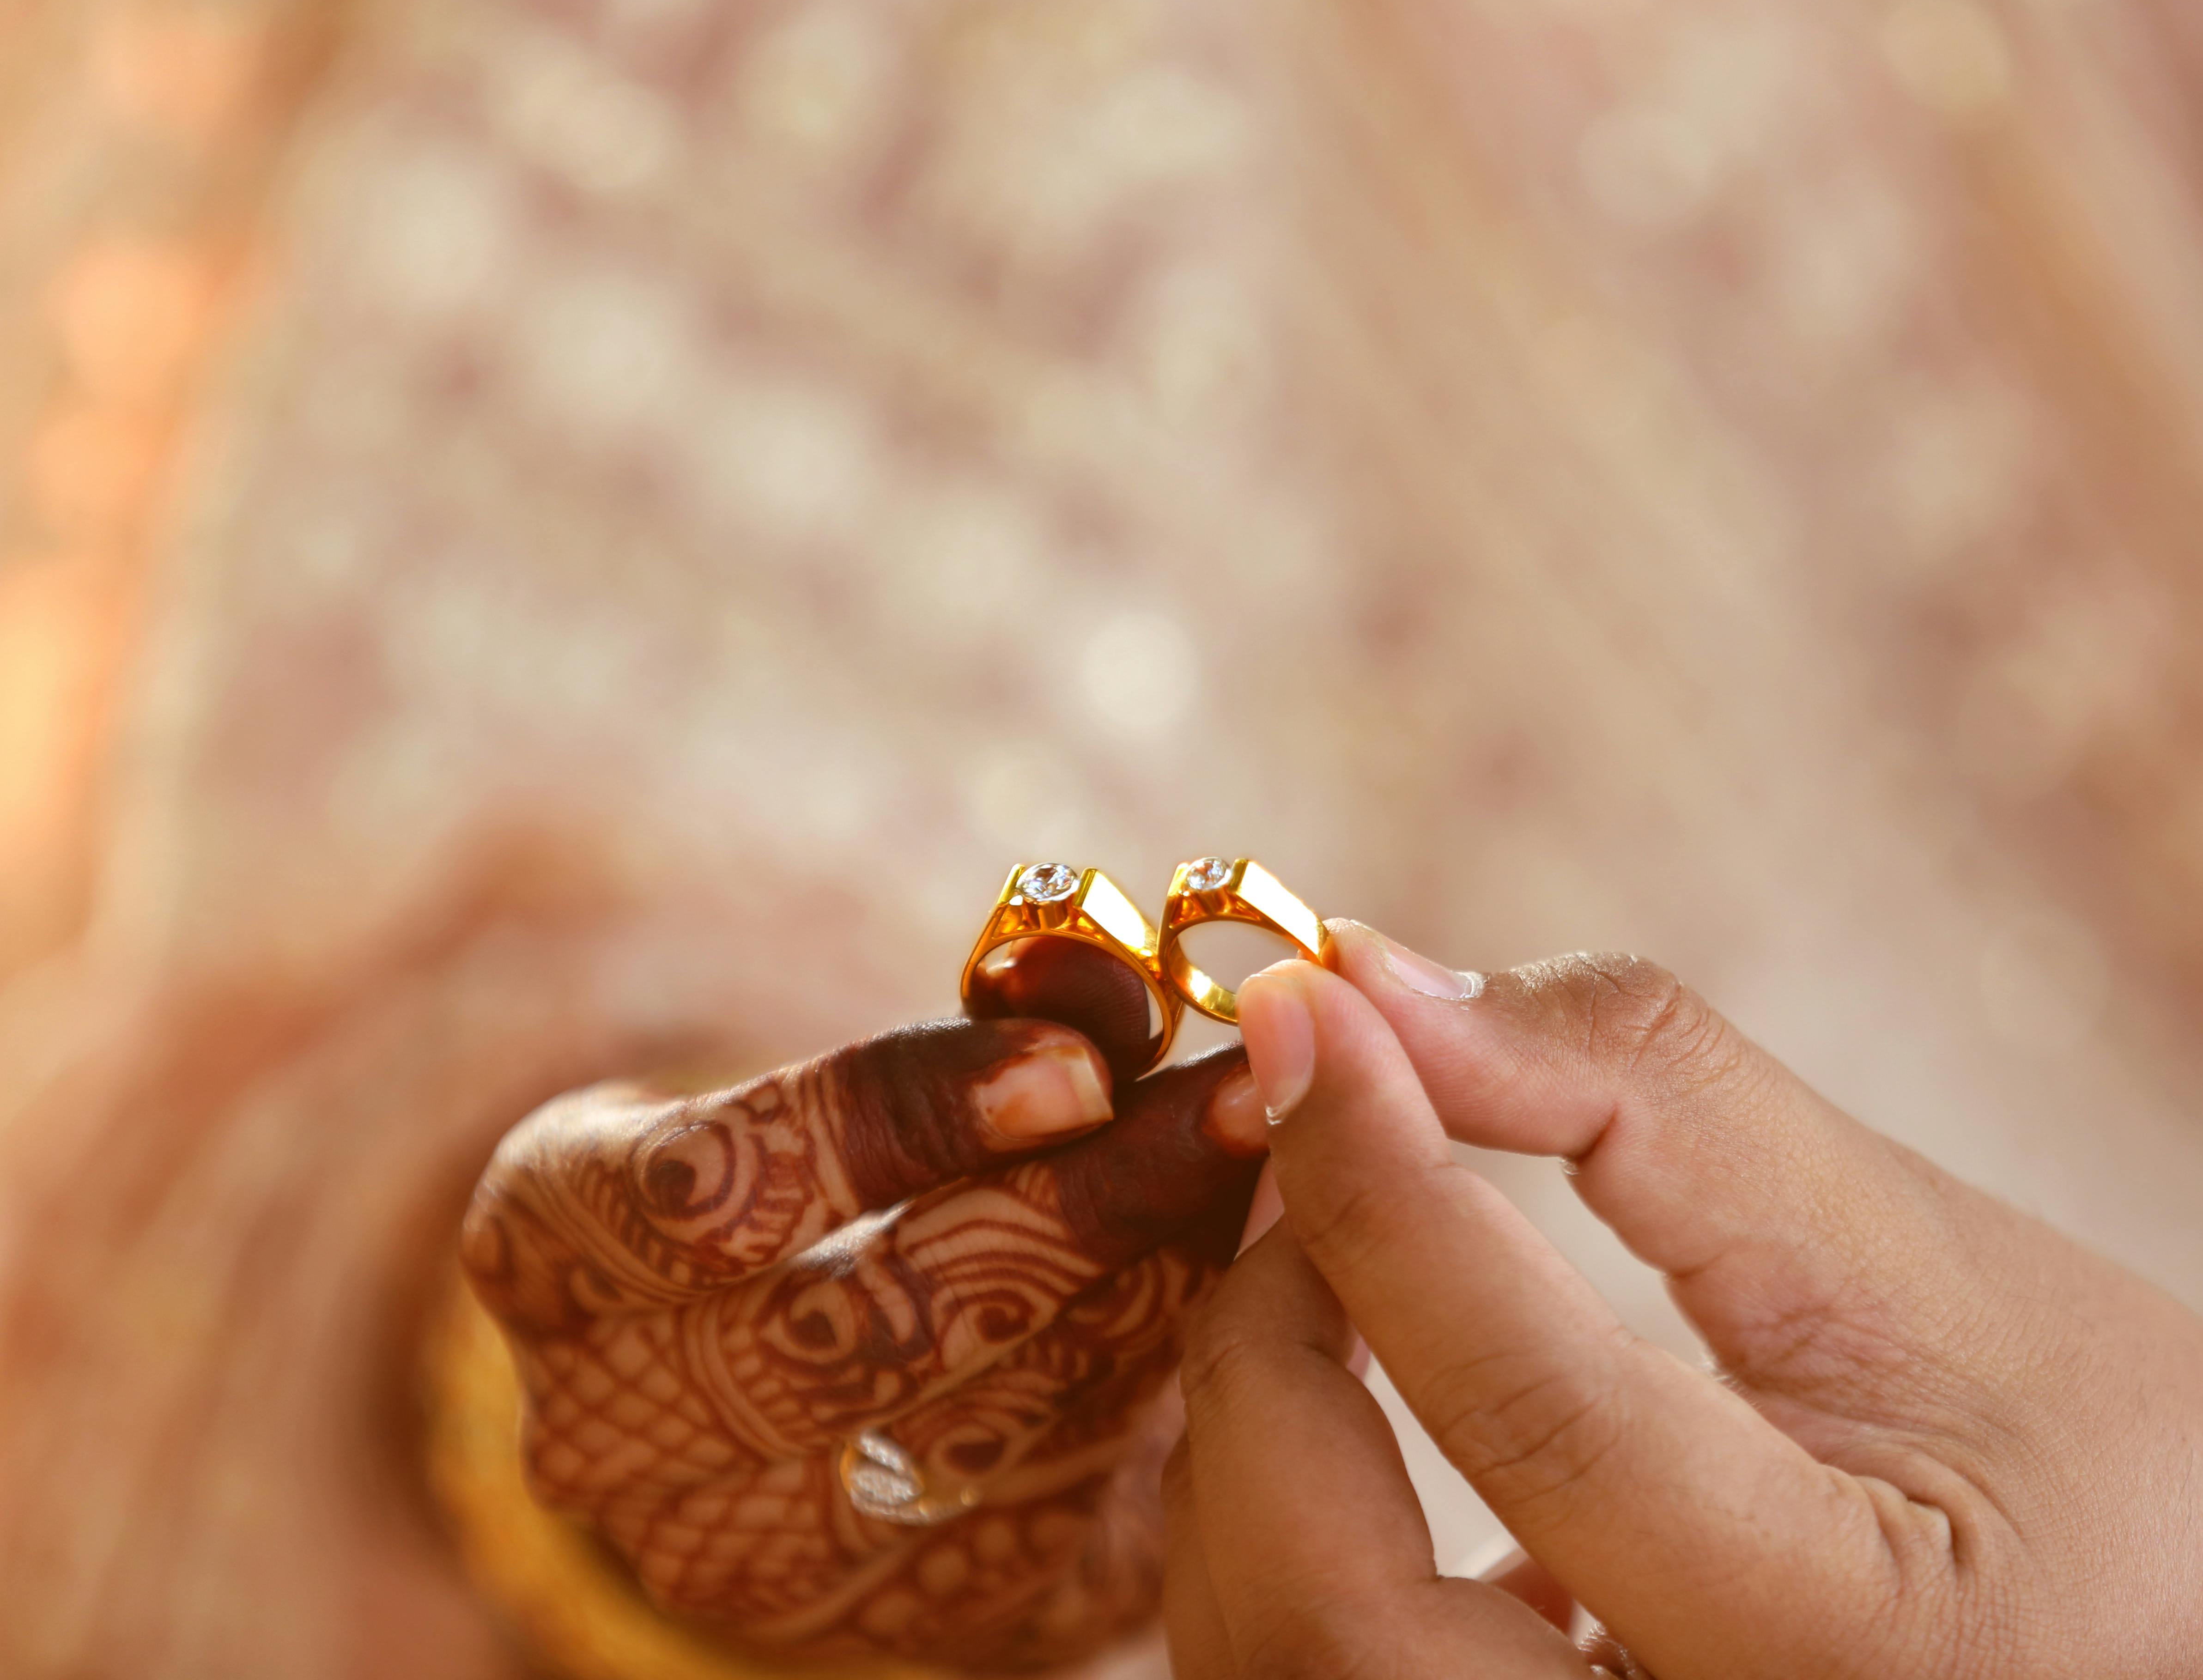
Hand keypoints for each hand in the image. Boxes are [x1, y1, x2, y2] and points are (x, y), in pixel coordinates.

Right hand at [461, 941, 1268, 1668]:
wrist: (788, 1362)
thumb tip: (1114, 973)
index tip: (1082, 1064)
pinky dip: (1149, 1393)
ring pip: (960, 1436)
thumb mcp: (872, 1067)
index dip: (904, 1120)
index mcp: (547, 1247)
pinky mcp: (872, 1620)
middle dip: (1074, 1208)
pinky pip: (1036, 1518)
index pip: (705, 1188)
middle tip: (1244, 1106)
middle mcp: (602, 1426)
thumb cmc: (833, 1168)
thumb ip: (1001, 1015)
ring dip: (1144, 1299)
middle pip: (852, 1326)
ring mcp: (727, 1551)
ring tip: (1269, 1178)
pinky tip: (1246, 1289)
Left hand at [1163, 926, 2202, 1678]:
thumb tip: (1368, 988)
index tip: (1307, 1016)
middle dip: (1265, 1368)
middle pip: (1337, 1626)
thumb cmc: (2089, 1422)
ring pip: (1290, 1674)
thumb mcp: (1901, 1234)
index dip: (1384, 1186)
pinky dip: (1301, 1557)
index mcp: (1838, 1654)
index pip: (1534, 1417)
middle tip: (1293, 1170)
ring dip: (1252, 1460)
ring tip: (1325, 1280)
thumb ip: (1633, 1092)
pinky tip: (1385, 1436)